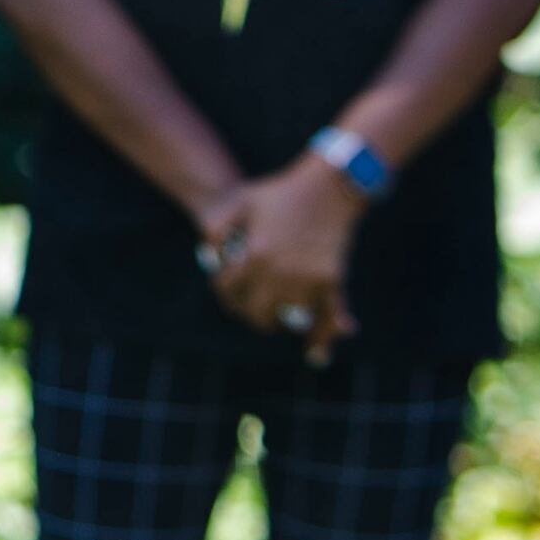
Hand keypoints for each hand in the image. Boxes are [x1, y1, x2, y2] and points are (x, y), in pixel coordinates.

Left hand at [206, 158, 360, 363]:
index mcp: (252, 255)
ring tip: (278, 324)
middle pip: (256, 313)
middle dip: (250, 315)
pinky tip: (316, 352)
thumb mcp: (241, 200)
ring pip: (289, 319)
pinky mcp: (331, 281)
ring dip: (282, 324)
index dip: (225, 292)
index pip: (229, 290)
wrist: (329, 187)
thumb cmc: (282, 191)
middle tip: (251, 313)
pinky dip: (323, 335)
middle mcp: (277, 274)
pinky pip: (326, 316)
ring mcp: (306, 280)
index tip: (227, 291)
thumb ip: (219, 227)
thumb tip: (208, 254)